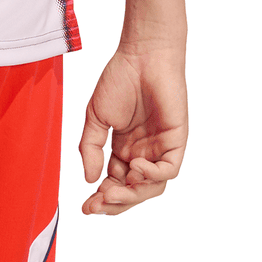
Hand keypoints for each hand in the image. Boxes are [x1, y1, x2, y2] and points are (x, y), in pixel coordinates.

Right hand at [78, 44, 187, 214]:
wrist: (142, 55)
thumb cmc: (120, 78)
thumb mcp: (96, 116)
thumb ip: (91, 148)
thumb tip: (89, 179)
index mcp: (124, 148)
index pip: (115, 182)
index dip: (102, 197)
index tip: (86, 206)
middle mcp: (143, 152)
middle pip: (132, 191)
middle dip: (114, 202)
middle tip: (96, 205)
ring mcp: (160, 149)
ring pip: (150, 187)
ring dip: (131, 194)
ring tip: (112, 192)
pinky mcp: (176, 142)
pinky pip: (168, 170)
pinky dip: (152, 176)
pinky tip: (135, 169)